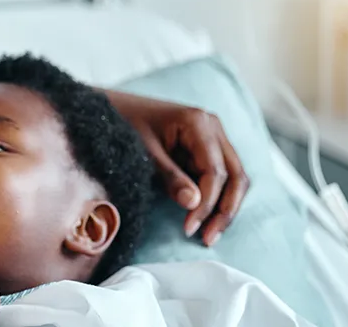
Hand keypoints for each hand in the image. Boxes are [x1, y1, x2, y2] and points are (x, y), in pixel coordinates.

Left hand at [107, 91, 249, 246]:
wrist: (112, 108)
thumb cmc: (124, 125)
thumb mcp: (144, 153)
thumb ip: (170, 177)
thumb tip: (194, 204)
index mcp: (199, 123)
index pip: (216, 171)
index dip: (207, 203)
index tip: (190, 228)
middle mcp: (213, 128)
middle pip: (235, 175)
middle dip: (225, 210)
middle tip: (208, 239)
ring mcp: (213, 137)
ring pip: (234, 178)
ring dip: (225, 207)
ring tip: (209, 235)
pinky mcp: (207, 148)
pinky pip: (222, 176)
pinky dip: (216, 198)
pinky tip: (205, 220)